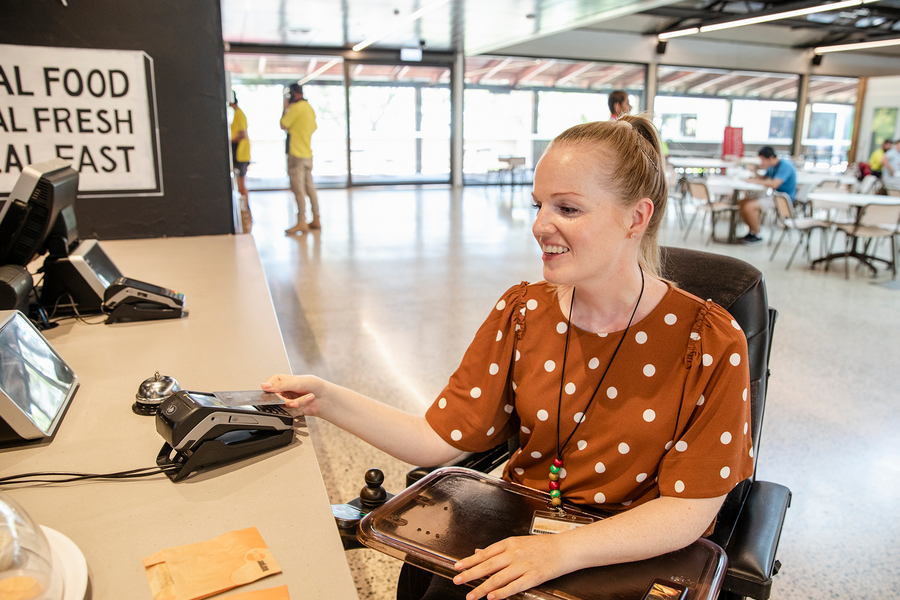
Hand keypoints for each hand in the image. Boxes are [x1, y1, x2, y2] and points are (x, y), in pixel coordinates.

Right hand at [261, 374, 324, 416]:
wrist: (325, 397)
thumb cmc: (314, 385)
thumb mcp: (297, 382)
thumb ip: (280, 385)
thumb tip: (265, 386)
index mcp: (280, 380)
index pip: (268, 387)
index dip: (273, 392)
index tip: (278, 395)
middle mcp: (281, 391)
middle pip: (274, 400)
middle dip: (287, 401)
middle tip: (295, 400)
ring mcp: (285, 401)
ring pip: (282, 407)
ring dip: (296, 404)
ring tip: (307, 397)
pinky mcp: (290, 410)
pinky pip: (288, 413)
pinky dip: (298, 409)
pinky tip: (306, 403)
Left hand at [452, 534, 570, 599]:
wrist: (566, 548)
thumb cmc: (542, 545)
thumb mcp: (518, 542)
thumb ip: (497, 549)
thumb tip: (478, 552)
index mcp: (509, 543)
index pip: (485, 554)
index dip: (469, 561)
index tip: (457, 567)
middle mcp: (514, 553)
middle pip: (488, 566)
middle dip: (470, 574)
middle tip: (457, 581)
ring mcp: (523, 565)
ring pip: (498, 578)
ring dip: (482, 588)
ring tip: (471, 596)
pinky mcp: (533, 577)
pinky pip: (514, 586)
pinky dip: (502, 592)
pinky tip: (492, 597)